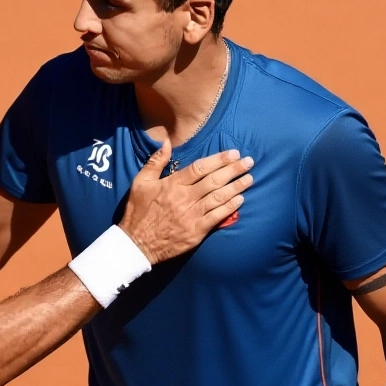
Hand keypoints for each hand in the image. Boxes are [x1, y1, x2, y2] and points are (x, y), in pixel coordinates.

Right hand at [118, 140, 252, 263]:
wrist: (136, 244)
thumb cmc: (138, 211)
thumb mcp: (140, 182)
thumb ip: (155, 161)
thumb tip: (166, 141)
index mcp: (172, 185)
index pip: (200, 168)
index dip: (219, 159)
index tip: (234, 153)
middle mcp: (184, 198)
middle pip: (214, 180)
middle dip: (234, 170)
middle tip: (249, 162)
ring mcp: (192, 215)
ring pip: (219, 197)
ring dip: (237, 187)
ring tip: (249, 178)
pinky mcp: (196, 231)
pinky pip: (217, 217)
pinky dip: (230, 207)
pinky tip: (240, 199)